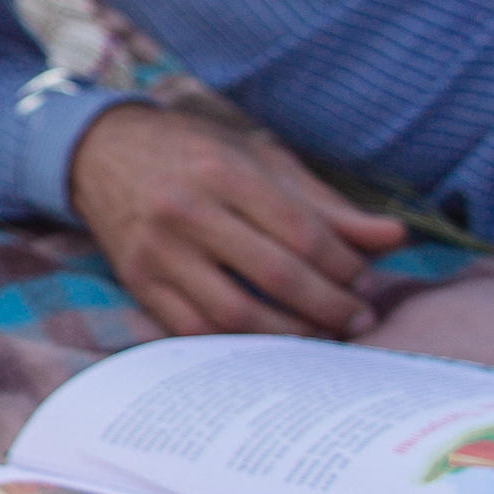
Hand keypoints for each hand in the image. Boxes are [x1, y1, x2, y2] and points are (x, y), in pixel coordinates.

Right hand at [69, 103, 399, 336]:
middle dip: (329, 305)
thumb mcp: (260, 158)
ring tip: (322, 336)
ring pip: (236, 313)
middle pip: (276, 276)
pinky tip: (270, 341)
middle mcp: (186, 211)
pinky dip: (239, 343)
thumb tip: (394, 237)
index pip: (302, 231)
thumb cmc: (193, 150)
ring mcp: (157, 252)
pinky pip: (195, 330)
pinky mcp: (138, 282)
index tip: (367, 280)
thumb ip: (325, 202)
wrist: (99, 151)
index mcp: (223, 171)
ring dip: (290, 334)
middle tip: (358, 320)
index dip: (345, 264)